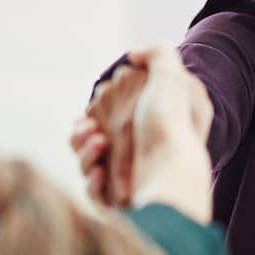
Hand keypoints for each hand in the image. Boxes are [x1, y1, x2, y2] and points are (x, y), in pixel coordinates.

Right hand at [71, 45, 212, 222]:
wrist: (171, 172)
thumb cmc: (170, 124)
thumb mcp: (171, 76)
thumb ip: (156, 53)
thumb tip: (133, 54)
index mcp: (146, 124)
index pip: (109, 114)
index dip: (97, 109)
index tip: (94, 107)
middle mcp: (137, 152)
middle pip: (90, 137)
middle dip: (83, 132)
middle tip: (91, 129)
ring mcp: (126, 177)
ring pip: (86, 162)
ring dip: (83, 151)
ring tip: (98, 144)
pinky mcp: (118, 201)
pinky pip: (92, 190)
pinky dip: (92, 181)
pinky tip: (100, 173)